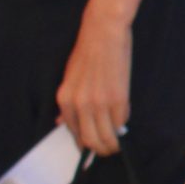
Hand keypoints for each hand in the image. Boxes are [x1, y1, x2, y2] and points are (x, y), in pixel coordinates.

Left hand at [56, 10, 133, 154]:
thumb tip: (61, 122)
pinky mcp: (118, 99)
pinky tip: (123, 121)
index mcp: (64, 100)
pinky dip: (123, 124)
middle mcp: (79, 105)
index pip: (74, 133)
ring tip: (118, 143)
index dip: (85, 144)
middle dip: (101, 149)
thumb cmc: (87, 52)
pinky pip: (121, 122)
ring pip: (107, 136)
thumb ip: (67, 103)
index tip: (93, 147)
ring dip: (114, 144)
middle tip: (108, 150)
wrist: (103, 33)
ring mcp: (99, 103)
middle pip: (90, 140)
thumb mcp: (69, 78)